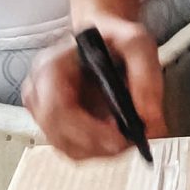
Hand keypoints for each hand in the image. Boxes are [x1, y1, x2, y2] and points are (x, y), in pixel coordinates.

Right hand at [22, 13, 166, 160]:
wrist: (104, 39)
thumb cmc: (115, 39)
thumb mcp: (138, 44)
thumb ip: (147, 77)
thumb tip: (150, 120)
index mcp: (51, 66)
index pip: (57, 109)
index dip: (88, 130)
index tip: (120, 137)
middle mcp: (39, 89)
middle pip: (60, 134)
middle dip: (99, 144)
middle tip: (129, 140)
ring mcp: (43, 109)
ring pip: (66, 147)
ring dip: (99, 149)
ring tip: (125, 134)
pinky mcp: (54, 124)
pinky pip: (71, 149)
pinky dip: (96, 149)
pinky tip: (114, 136)